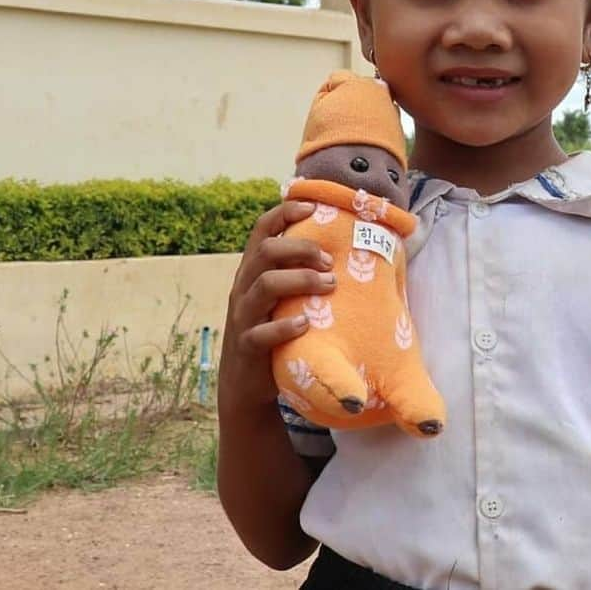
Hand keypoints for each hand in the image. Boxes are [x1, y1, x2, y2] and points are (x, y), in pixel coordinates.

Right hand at [219, 200, 335, 412]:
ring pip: (264, 285)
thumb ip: (299, 273)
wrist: (246, 383)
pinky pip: (261, 332)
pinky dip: (284, 326)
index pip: (262, 229)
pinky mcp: (247, 346)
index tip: (312, 207)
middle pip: (266, 251)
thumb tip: (347, 250)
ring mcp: (243, 316)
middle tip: (331, 261)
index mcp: (253, 270)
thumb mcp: (282, 298)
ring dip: (301, 280)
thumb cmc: (275, 330)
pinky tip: (306, 325)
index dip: (284, 213)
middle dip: (301, 249)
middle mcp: (244, 287)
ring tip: (330, 285)